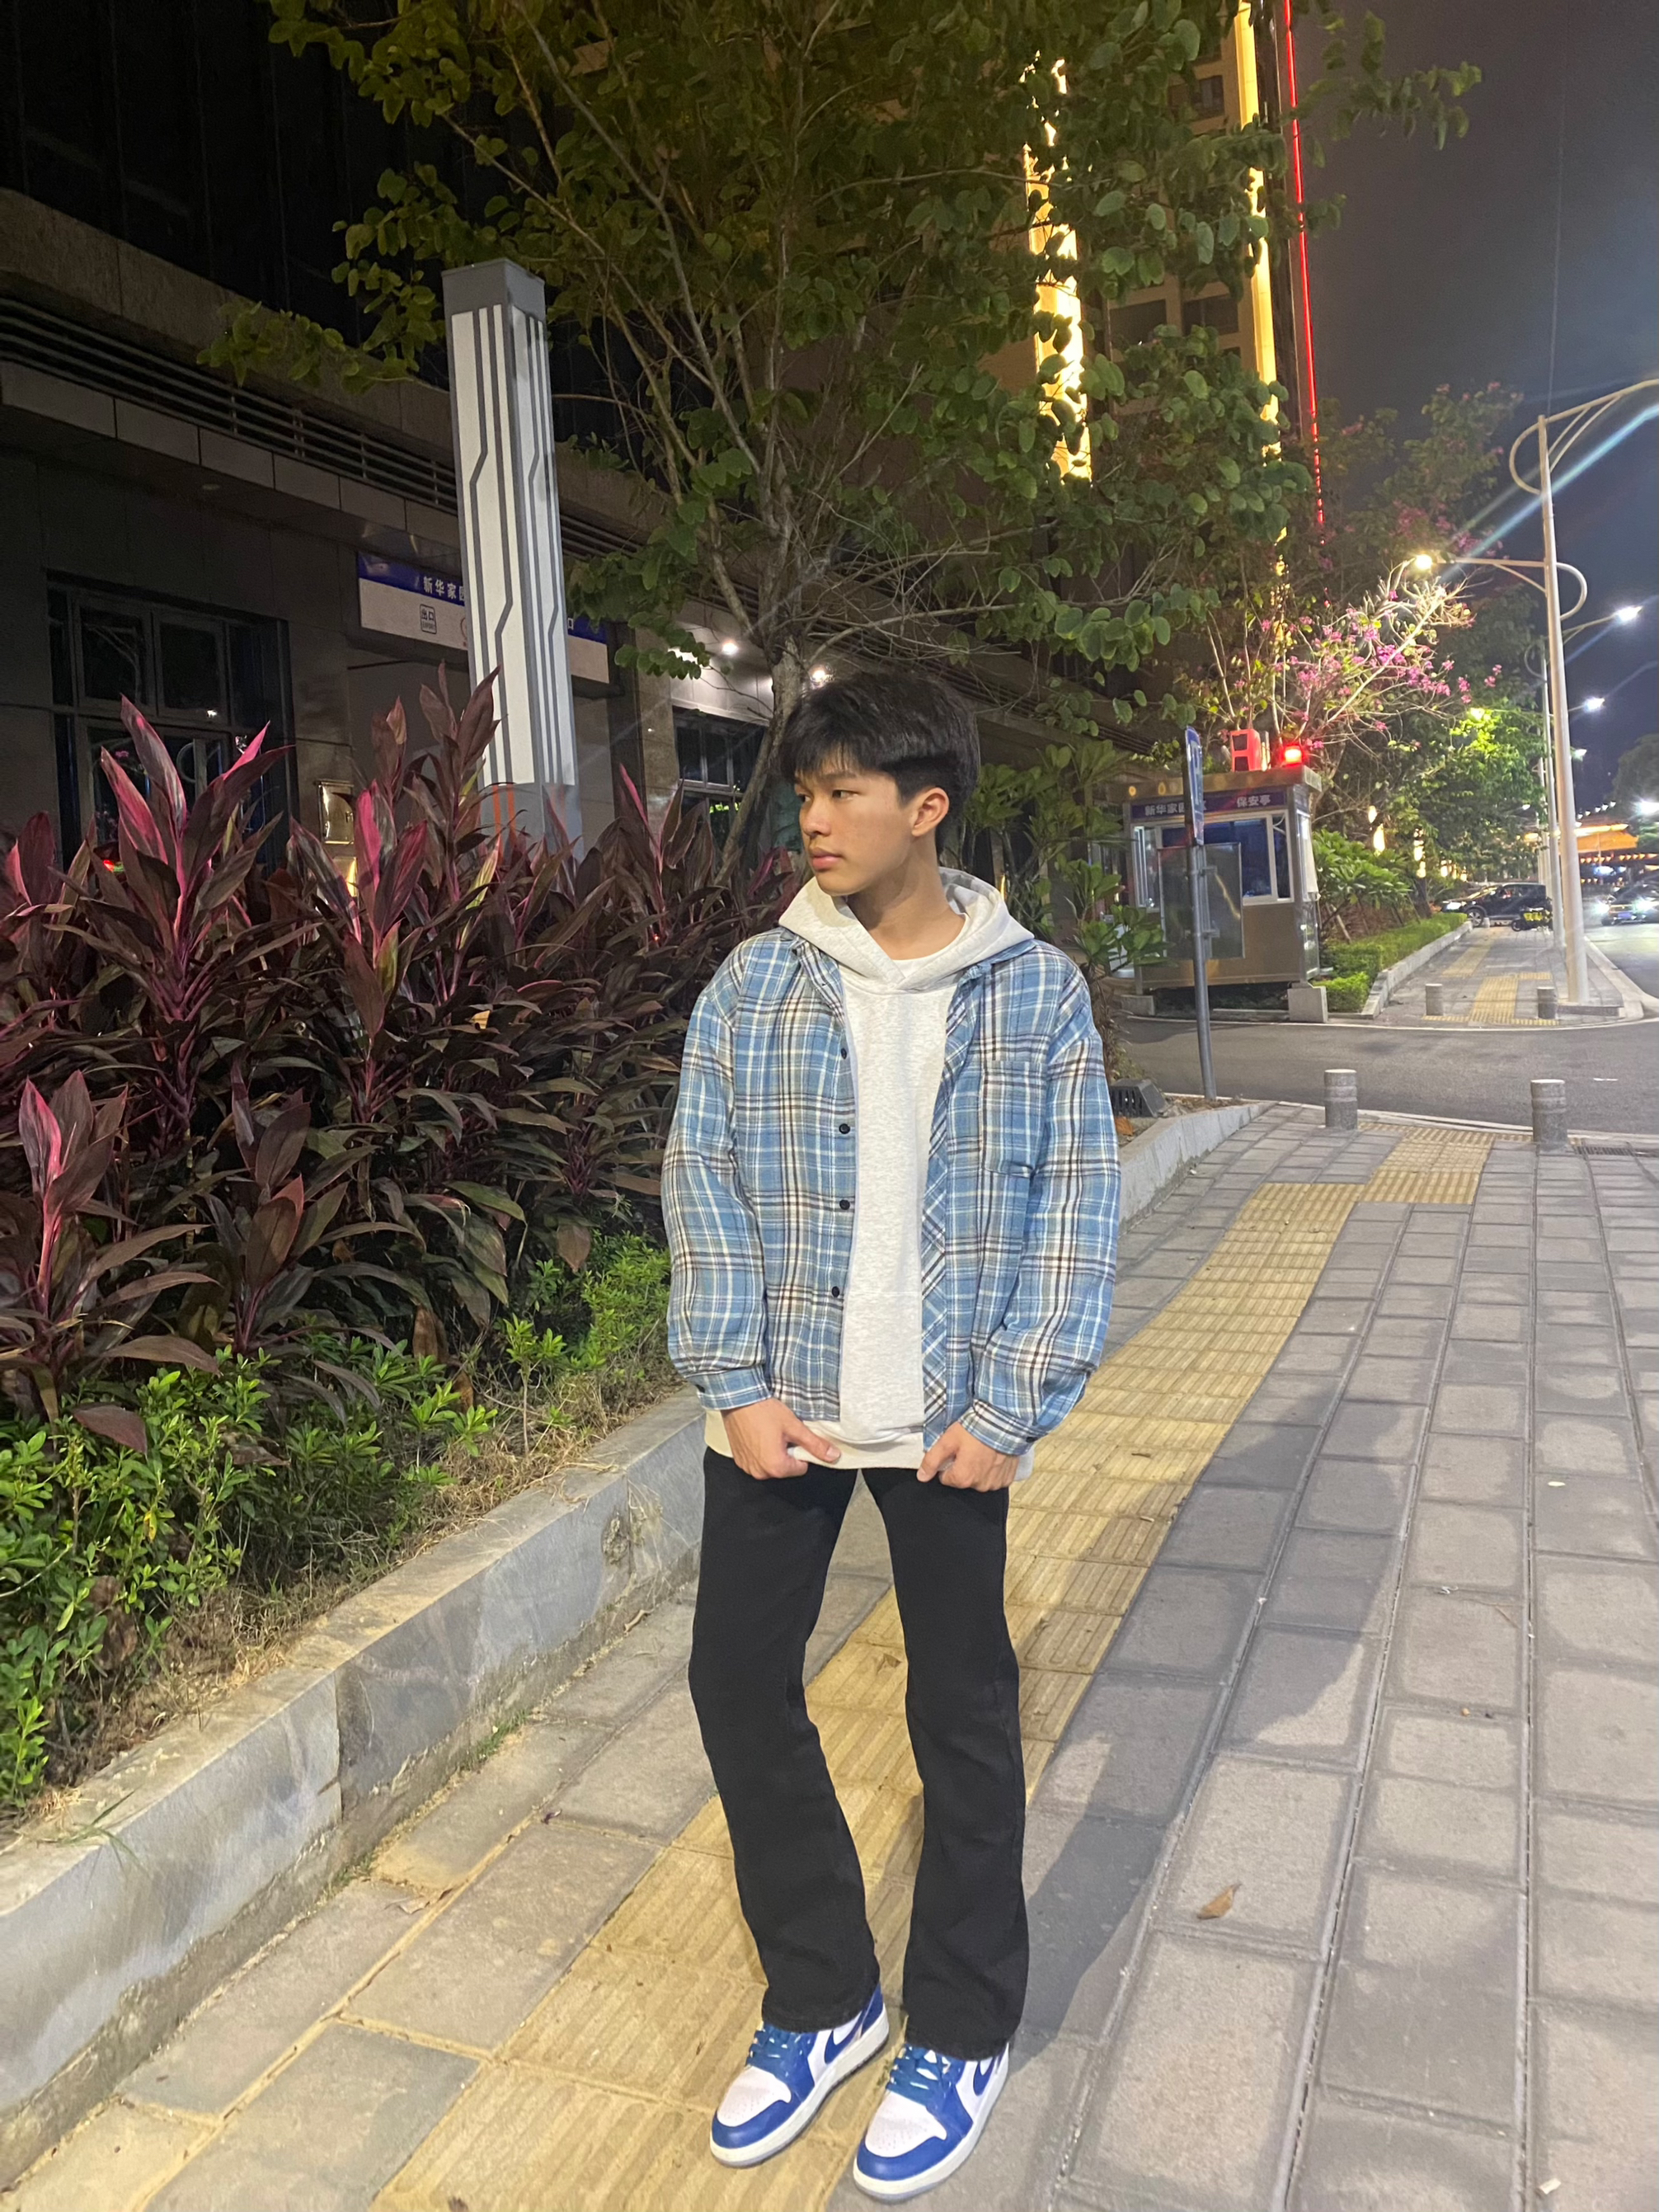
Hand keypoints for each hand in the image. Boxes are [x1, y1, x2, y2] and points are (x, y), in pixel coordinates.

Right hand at [723, 1397, 841, 1479]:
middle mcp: (760, 1472)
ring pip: (770, 1465)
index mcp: (776, 1467)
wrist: (738, 1398)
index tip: (794, 1437)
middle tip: (781, 1434)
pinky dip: (759, 1451)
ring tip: (768, 1433)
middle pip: (784, 1469)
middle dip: (786, 1453)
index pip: (801, 1468)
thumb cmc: (764, 1411)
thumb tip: (833, 1456)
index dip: (801, 1451)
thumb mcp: (794, 1427)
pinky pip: (755, 1461)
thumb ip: (815, 1444)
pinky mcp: (739, 1460)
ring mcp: (747, 1467)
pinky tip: (758, 1435)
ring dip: (772, 1453)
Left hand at [918, 1422, 1020, 1491]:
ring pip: (979, 1480)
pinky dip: (993, 1470)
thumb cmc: (977, 1429)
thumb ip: (932, 1460)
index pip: (945, 1478)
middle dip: (964, 1466)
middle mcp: (979, 1485)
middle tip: (969, 1448)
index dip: (948, 1463)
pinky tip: (993, 1455)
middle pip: (963, 1480)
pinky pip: (995, 1479)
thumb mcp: (947, 1441)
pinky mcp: (1007, 1478)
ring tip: (982, 1450)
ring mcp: (995, 1483)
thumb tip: (922, 1476)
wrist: (1004, 1421)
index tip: (955, 1451)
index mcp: (962, 1478)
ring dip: (979, 1468)